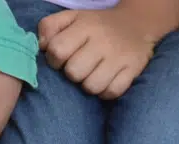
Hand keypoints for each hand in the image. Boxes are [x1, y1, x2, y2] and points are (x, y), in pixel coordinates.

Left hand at [39, 8, 153, 98]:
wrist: (136, 24)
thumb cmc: (98, 25)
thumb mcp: (72, 17)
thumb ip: (50, 26)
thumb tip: (42, 46)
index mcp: (84, 26)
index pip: (58, 50)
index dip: (54, 60)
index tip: (61, 59)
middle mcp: (102, 42)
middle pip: (74, 72)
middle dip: (72, 74)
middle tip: (79, 67)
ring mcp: (118, 58)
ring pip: (92, 86)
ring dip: (88, 85)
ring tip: (92, 76)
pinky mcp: (132, 70)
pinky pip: (112, 92)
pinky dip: (106, 92)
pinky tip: (105, 82)